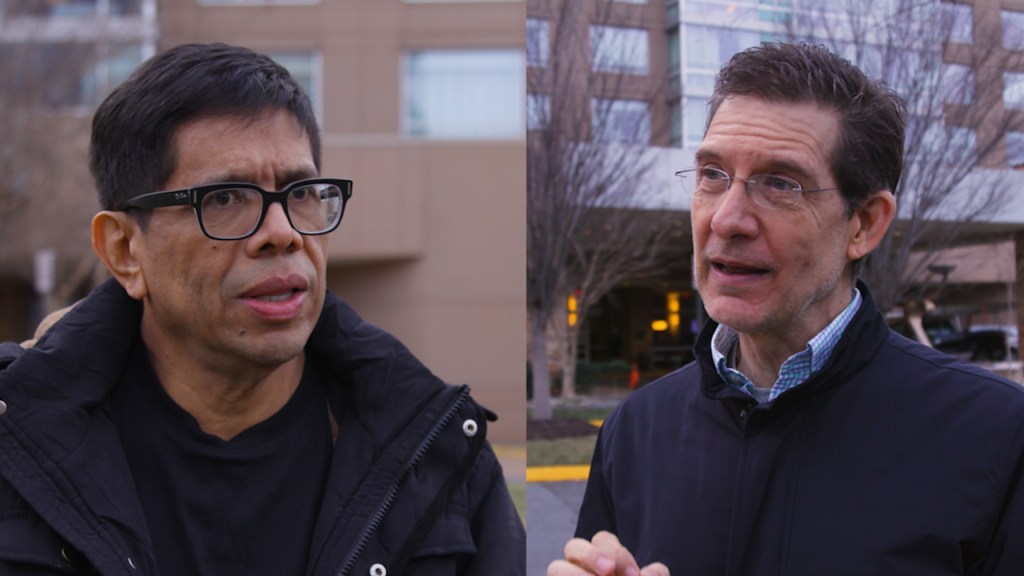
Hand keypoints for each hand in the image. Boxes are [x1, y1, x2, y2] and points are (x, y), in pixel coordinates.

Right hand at [547, 531, 669, 575]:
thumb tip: (654, 571)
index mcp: (604, 560)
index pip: (602, 540)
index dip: (617, 554)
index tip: (634, 575)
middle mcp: (582, 568)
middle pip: (573, 546)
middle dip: (591, 556)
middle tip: (610, 572)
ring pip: (555, 567)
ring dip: (574, 574)